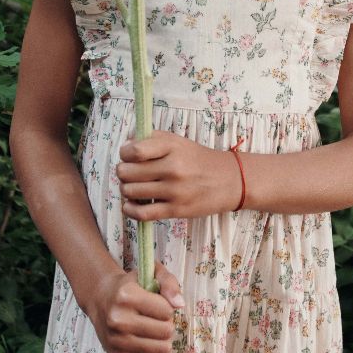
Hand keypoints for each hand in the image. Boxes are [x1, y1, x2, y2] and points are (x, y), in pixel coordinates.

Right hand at [82, 260, 184, 352]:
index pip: (166, 310)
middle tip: (156, 319)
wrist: (101, 298)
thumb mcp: (151, 273)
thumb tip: (179, 305)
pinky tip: (154, 348)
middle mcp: (118, 319)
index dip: (167, 307)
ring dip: (164, 340)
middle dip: (167, 324)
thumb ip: (169, 283)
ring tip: (155, 331)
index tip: (158, 304)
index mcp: (126, 296)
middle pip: (165, 331)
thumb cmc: (131, 286)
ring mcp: (115, 340)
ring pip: (160, 349)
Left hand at [117, 129, 242, 220]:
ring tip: (134, 188)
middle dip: (123, 173)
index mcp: (171, 147)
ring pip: (130, 192)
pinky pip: (142, 213)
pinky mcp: (176, 210)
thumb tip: (125, 147)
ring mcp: (174, 190)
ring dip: (126, 190)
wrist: (229, 180)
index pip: (133, 151)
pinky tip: (131, 205)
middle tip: (130, 174)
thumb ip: (151, 139)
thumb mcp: (178, 141)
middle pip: (127, 172)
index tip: (129, 157)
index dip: (124, 154)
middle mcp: (173, 168)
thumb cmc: (198, 160)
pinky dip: (130, 210)